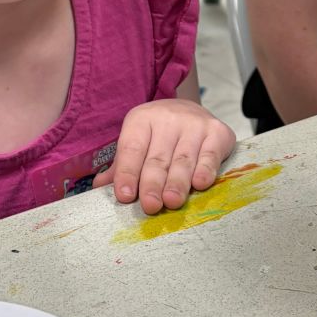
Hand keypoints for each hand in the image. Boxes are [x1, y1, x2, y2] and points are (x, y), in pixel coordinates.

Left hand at [93, 100, 235, 214]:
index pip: (132, 148)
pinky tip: (200, 183)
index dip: (127, 173)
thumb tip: (98, 187)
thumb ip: (122, 166)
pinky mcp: (218, 131)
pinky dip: (205, 169)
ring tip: (172, 201)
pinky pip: (211, 153)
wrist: (191, 111)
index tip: (125, 196)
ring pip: (183, 158)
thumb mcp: (137, 143)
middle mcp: (168, 117)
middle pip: (158, 156)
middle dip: (153, 183)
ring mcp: (195, 123)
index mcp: (142, 119)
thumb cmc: (158, 136)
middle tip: (151, 205)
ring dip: (178, 181)